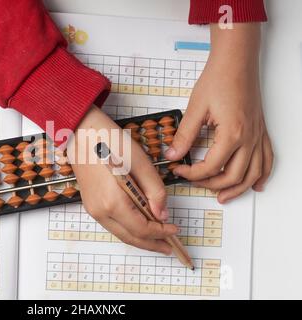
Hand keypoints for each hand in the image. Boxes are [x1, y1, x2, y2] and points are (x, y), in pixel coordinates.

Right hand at [67, 106, 177, 254]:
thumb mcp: (141, 163)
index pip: (142, 228)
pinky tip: (139, 223)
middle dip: (151, 243)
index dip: (161, 232)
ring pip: (120, 232)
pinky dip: (128, 227)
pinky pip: (112, 223)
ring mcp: (93, 208)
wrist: (81, 132)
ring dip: (140, 237)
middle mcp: (100, 210)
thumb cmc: (108, 141)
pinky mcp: (91, 203)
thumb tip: (162, 213)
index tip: (174, 228)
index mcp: (113, 201)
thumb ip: (155, 191)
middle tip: (168, 246)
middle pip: (130, 237)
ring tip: (157, 238)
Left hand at [165, 23, 273, 203]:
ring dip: (239, 188)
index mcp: (232, 134)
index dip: (192, 174)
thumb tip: (173, 154)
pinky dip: (262, 174)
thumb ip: (184, 135)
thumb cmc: (219, 79)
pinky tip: (257, 184)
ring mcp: (257, 135)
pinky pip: (267, 158)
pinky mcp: (260, 130)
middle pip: (233, 175)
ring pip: (253, 173)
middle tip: (195, 183)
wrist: (236, 61)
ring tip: (224, 196)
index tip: (178, 170)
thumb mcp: (195, 108)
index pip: (211, 167)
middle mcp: (248, 138)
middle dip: (211, 184)